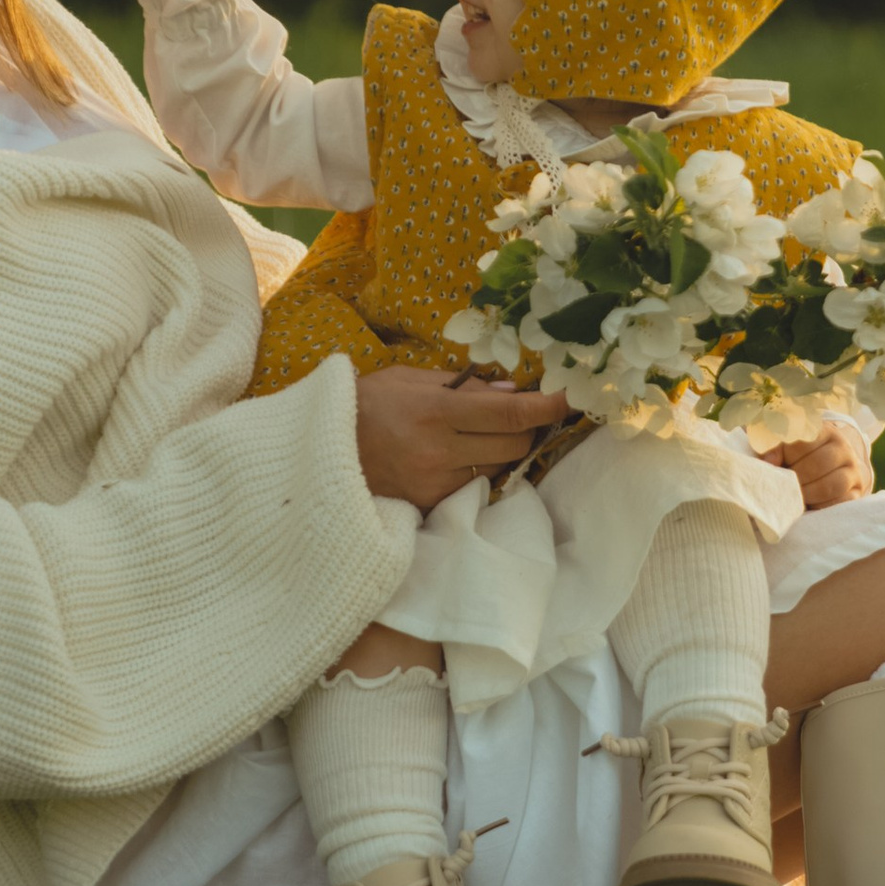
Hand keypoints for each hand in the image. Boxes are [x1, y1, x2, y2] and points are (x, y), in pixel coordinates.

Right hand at [355, 364, 569, 512]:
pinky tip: (456, 456)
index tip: (567, 398)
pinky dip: (476, 470)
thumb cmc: (364, 405)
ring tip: (479, 434)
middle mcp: (439, 451)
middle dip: (525, 427)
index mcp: (435, 411)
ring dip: (502, 450)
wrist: (317, 451)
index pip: (509, 412)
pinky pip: (473, 487)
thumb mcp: (408, 379)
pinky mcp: (430, 506)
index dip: (546, 406)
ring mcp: (435, 484)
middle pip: (515, 444)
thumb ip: (463, 385)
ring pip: (498, 468)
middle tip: (516, 413)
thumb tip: (513, 391)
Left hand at [755, 422, 875, 510]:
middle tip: (783, 486)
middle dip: (796, 479)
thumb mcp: (785, 445)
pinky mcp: (857, 490)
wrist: (831, 466)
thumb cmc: (800, 455)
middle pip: (818, 464)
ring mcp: (853, 468)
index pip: (804, 440)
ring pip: (831, 485)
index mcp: (823, 430)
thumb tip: (767, 462)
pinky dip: (821, 506)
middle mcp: (842, 446)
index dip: (785, 454)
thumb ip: (773, 447)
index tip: (771, 464)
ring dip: (808, 494)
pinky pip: (840, 502)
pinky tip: (810, 504)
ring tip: (795, 496)